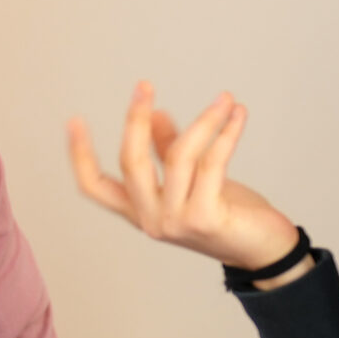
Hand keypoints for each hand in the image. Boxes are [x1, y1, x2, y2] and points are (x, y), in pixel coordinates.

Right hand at [69, 82, 298, 269]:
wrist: (264, 251)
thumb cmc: (228, 215)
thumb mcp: (192, 180)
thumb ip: (168, 150)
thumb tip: (154, 114)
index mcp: (140, 211)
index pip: (96, 186)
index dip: (80, 156)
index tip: (73, 121)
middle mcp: (152, 219)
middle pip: (131, 163)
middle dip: (134, 119)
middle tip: (144, 86)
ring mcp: (176, 222)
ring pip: (179, 157)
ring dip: (204, 120)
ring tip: (224, 99)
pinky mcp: (205, 218)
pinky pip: (212, 163)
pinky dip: (226, 134)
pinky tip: (237, 115)